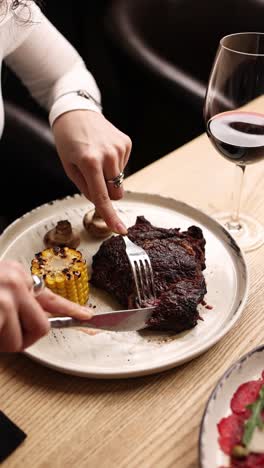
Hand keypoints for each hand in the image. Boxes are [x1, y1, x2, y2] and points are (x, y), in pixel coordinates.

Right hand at [0, 261, 92, 352]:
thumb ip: (20, 300)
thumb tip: (39, 319)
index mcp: (16, 274)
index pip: (51, 297)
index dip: (71, 310)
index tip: (87, 315)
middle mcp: (16, 282)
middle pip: (41, 327)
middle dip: (23, 337)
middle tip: (3, 333)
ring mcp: (8, 296)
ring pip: (20, 341)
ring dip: (3, 342)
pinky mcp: (2, 310)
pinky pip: (9, 343)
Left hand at [52, 110, 131, 233]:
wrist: (76, 112)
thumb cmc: (68, 141)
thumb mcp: (69, 167)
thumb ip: (85, 188)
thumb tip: (102, 201)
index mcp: (90, 162)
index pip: (103, 197)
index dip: (111, 216)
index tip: (120, 230)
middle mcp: (108, 155)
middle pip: (116, 193)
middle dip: (107, 193)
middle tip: (93, 178)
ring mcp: (120, 148)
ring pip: (120, 181)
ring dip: (109, 177)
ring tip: (96, 159)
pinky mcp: (126, 143)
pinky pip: (124, 167)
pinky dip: (114, 165)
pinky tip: (104, 151)